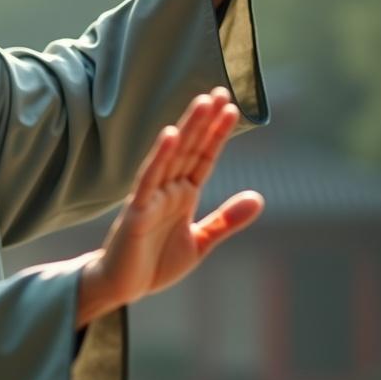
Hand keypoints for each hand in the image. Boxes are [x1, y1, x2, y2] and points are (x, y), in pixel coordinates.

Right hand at [78, 88, 263, 321]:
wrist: (121, 287)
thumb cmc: (154, 263)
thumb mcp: (200, 242)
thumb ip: (226, 220)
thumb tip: (258, 198)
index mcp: (183, 195)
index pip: (203, 158)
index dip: (217, 134)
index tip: (231, 108)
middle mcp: (167, 190)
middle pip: (190, 149)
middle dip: (205, 121)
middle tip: (221, 92)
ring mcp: (150, 197)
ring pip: (172, 156)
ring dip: (188, 128)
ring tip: (204, 102)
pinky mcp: (136, 211)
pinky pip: (148, 179)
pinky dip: (159, 156)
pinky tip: (171, 134)